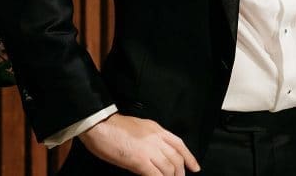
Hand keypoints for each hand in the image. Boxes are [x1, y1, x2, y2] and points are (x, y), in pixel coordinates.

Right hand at [80, 113, 200, 175]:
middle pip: (176, 158)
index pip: (179, 144)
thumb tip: (157, 152)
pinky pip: (155, 175)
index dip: (189, 157)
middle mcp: (156, 138)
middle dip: (180, 173)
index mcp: (157, 129)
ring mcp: (149, 149)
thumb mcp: (140, 127)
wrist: (100, 125)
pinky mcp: (139, 160)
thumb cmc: (114, 127)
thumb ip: (151, 138)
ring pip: (169, 168)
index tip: (195, 168)